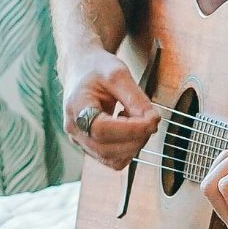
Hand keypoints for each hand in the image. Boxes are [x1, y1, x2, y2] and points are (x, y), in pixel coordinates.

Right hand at [61, 49, 160, 169]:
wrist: (81, 69)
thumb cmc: (97, 68)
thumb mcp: (118, 74)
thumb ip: (135, 98)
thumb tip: (152, 121)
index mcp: (75, 107)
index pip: (102, 130)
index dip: (131, 129)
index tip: (153, 119)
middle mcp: (74, 129)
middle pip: (107, 149)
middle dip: (137, 138)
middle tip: (152, 118)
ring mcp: (80, 141)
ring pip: (112, 159)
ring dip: (134, 145)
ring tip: (136, 120)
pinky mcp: (90, 147)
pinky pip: (112, 159)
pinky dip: (127, 148)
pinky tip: (128, 128)